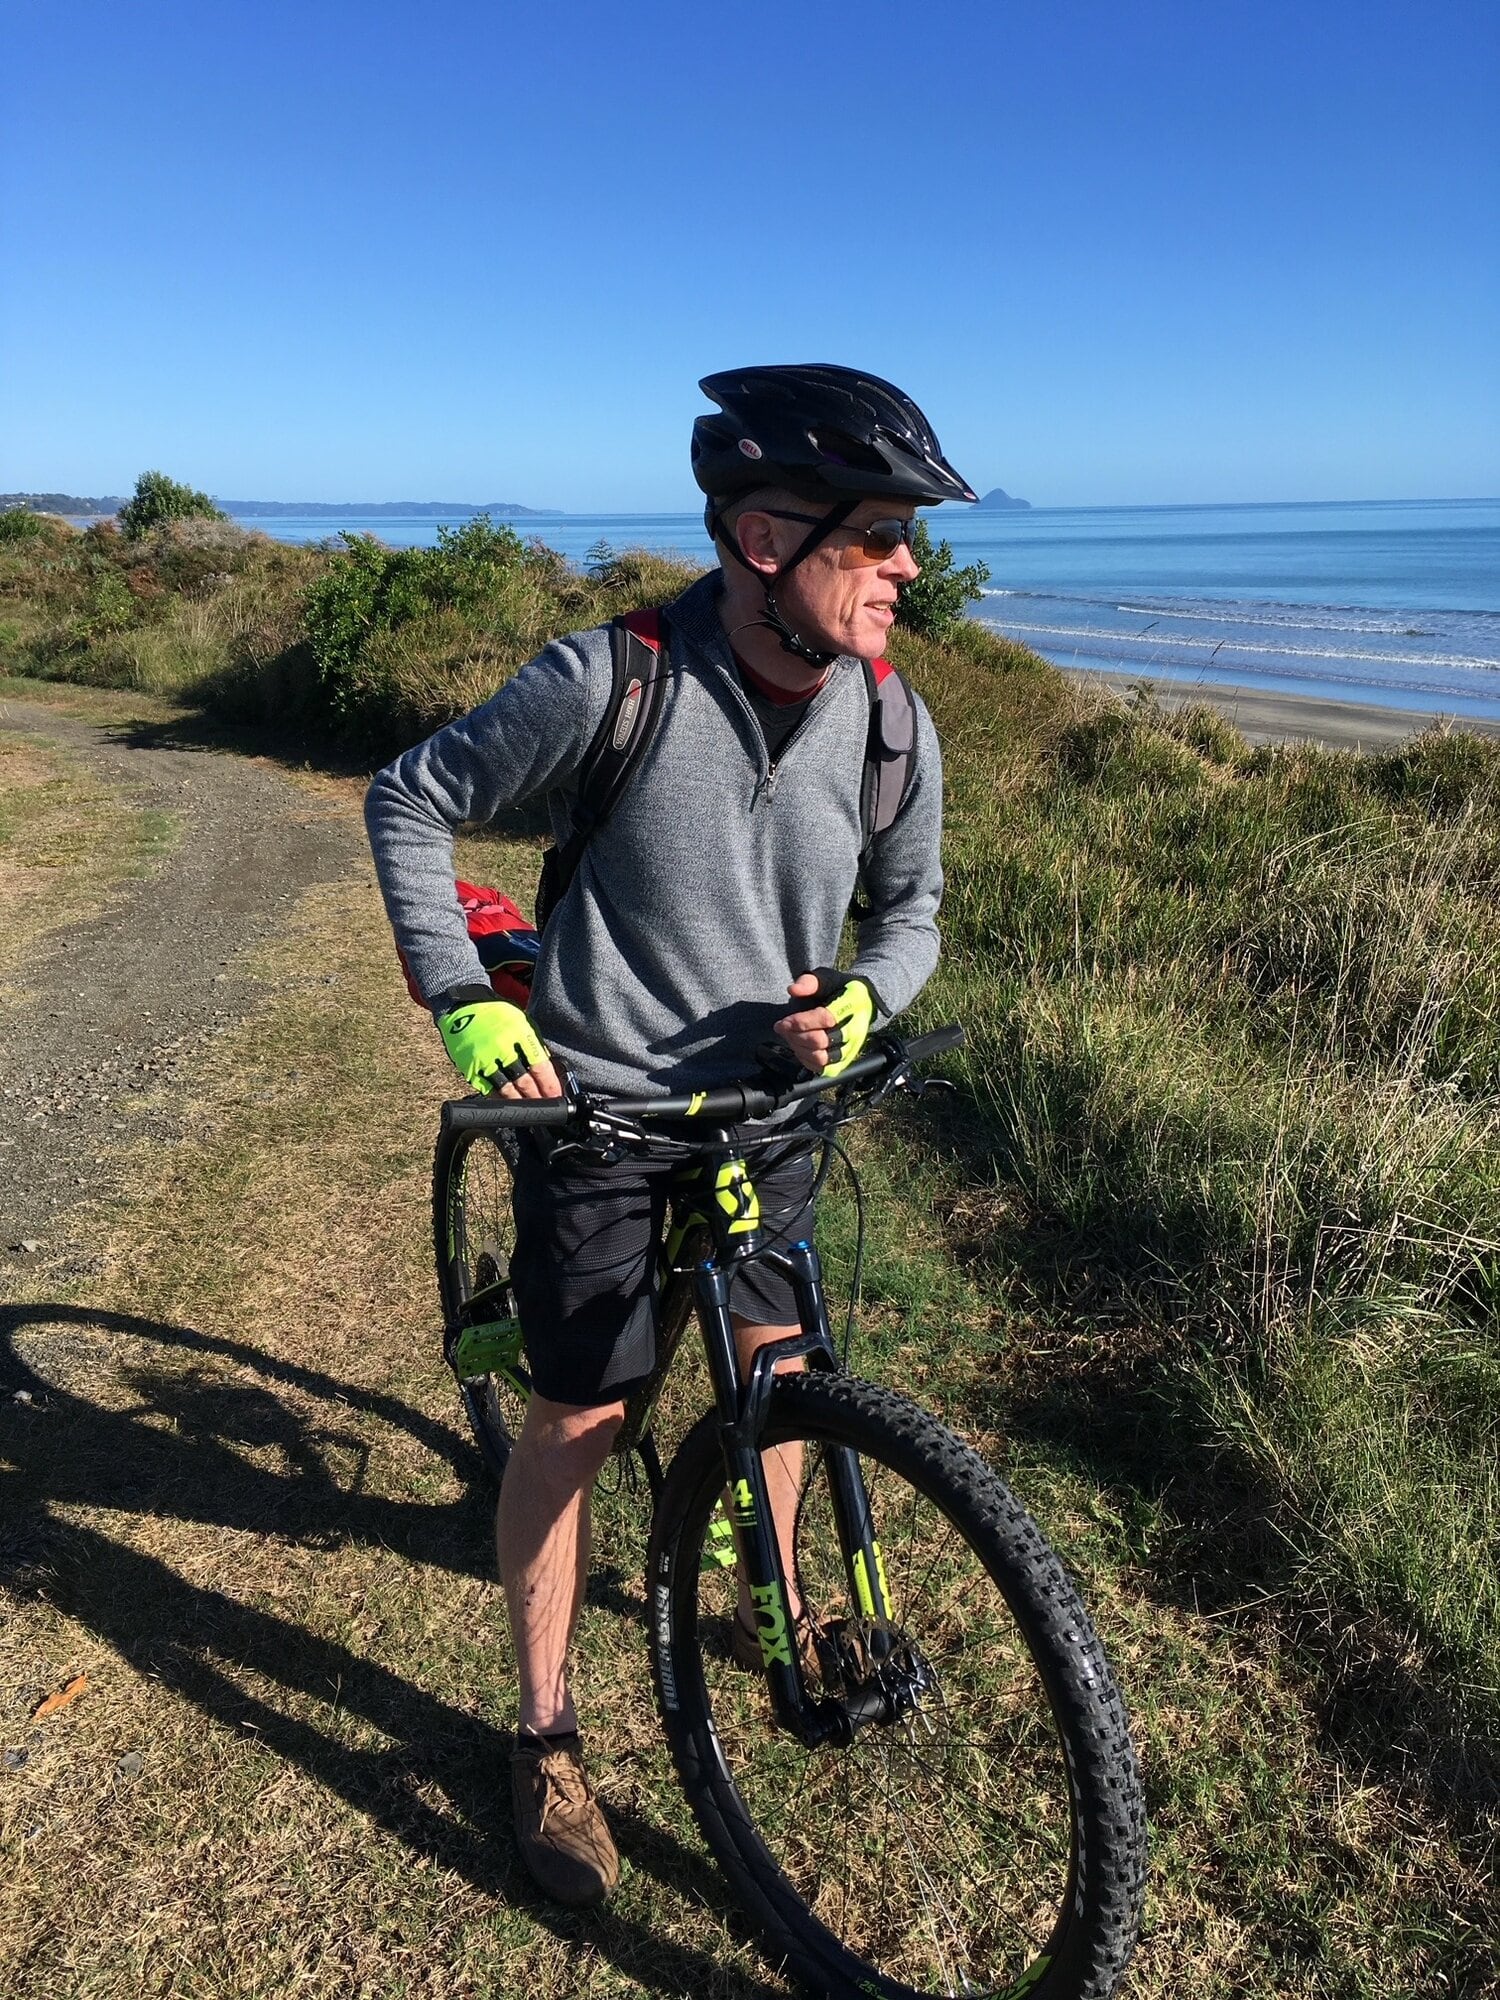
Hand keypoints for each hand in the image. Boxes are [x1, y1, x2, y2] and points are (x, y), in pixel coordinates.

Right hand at [436, 999, 561, 1099]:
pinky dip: (500, 1099)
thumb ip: (533, 1046)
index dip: (549, 1085)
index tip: (556, 1095)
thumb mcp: (521, 1022)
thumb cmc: (497, 1015)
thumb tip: (546, 1072)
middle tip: (545, 1105)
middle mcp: (501, 1046)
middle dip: (537, 1097)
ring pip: (506, 1089)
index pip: (539, 1066)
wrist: (463, 1007)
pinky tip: (509, 1104)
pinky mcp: (469, 1068)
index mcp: (519, 1032)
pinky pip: (487, 1090)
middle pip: (523, 1081)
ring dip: (520, 1102)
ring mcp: (483, 1058)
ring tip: (529, 1108)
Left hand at [774, 971, 874, 1077]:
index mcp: (853, 1005)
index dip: (800, 1022)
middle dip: (795, 1035)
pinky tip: (799, 1046)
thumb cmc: (838, 990)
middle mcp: (855, 1029)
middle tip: (783, 1027)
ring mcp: (851, 1047)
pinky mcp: (845, 1061)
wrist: (860, 1003)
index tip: (784, 1021)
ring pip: (821, 1057)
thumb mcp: (825, 979)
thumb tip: (793, 990)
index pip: (825, 1018)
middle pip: (820, 1041)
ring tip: (790, 1036)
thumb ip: (809, 982)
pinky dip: (806, 1060)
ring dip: (799, 1048)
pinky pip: (823, 1069)